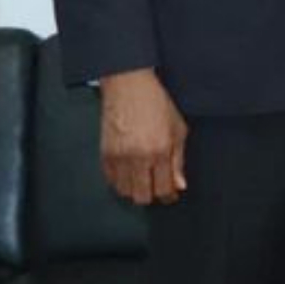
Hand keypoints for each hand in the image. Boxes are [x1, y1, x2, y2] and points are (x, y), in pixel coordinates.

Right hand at [99, 67, 190, 205]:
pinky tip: (129, 171)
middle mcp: (137, 158)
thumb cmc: (156, 103)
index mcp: (159, 150)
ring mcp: (118, 158)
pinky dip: (121, 181)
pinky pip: (111, 182)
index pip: (163, 189)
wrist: (128, 86)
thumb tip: (179, 185)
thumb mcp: (178, 128)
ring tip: (143, 176)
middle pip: (142, 197)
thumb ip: (178, 159)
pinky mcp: (104, 155)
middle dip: (152, 194)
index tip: (171, 193)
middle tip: (157, 184)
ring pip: (125, 192)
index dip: (169, 195)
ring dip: (136, 189)